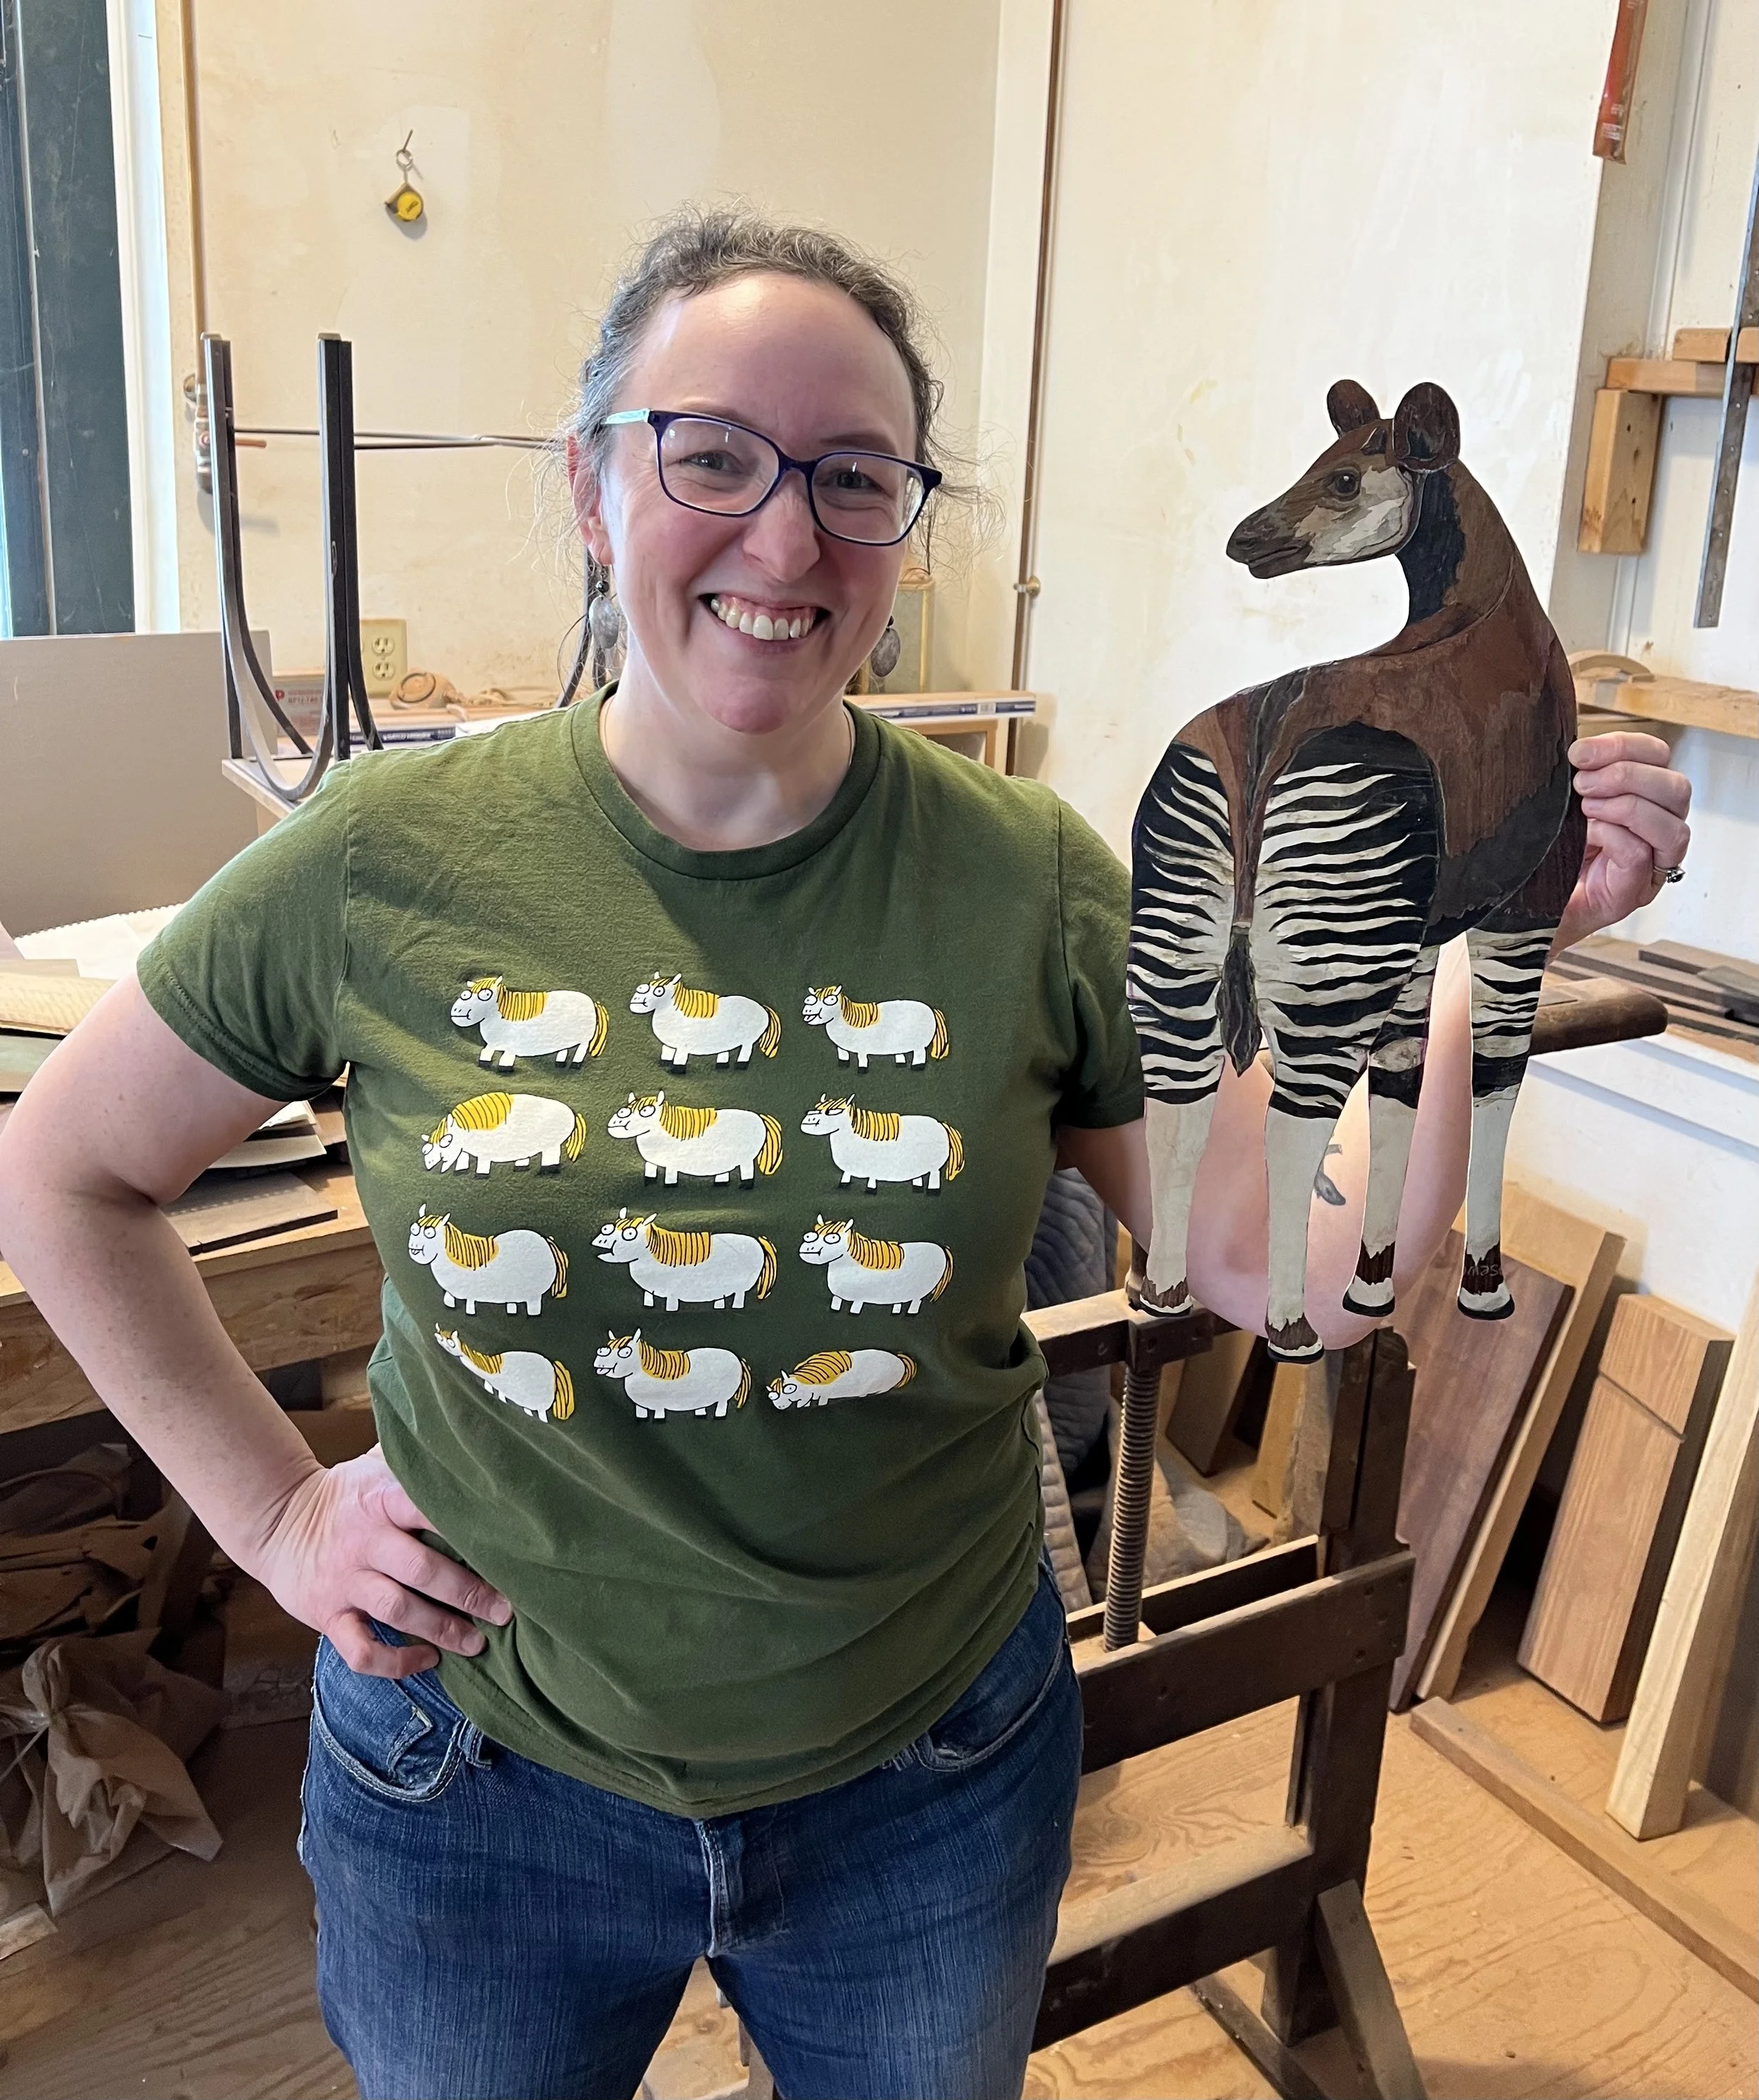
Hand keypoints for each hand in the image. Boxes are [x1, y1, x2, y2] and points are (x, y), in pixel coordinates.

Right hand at [247, 1445, 512, 1678]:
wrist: (277, 1522)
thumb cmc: (346, 1493)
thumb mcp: (376, 1464)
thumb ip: (417, 1458)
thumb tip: (470, 1440)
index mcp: (380, 1499)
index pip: (427, 1510)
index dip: (467, 1530)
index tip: (507, 1547)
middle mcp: (364, 1541)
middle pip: (421, 1569)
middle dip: (468, 1592)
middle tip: (505, 1609)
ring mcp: (345, 1581)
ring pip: (397, 1610)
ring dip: (441, 1629)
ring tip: (477, 1642)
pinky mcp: (327, 1616)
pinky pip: (360, 1650)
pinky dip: (394, 1662)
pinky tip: (427, 1660)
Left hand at [1554, 732, 1690, 952]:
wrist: (1523, 912)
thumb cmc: (1544, 859)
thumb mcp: (1560, 807)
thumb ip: (1577, 778)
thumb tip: (1576, 749)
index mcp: (1643, 801)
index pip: (1658, 758)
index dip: (1624, 746)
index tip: (1579, 752)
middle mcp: (1656, 833)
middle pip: (1677, 788)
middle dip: (1628, 775)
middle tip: (1582, 783)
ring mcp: (1649, 867)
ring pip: (1671, 825)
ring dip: (1626, 805)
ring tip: (1585, 808)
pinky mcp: (1631, 893)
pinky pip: (1641, 854)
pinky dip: (1614, 835)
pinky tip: (1587, 834)